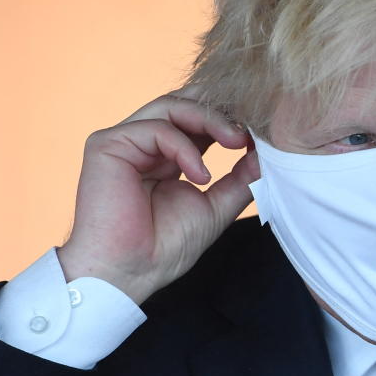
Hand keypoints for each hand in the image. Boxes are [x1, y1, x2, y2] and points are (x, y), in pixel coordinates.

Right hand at [56, 88, 259, 303]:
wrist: (128, 273)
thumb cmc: (165, 247)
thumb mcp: (217, 206)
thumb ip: (241, 178)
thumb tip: (267, 153)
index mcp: (167, 155)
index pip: (199, 119)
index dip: (230, 119)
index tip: (261, 131)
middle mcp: (144, 143)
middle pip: (186, 103)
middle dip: (223, 111)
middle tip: (252, 128)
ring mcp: (125, 141)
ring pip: (173, 106)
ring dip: (211, 120)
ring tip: (237, 142)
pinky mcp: (108, 144)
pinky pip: (157, 129)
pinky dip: (186, 148)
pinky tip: (201, 176)